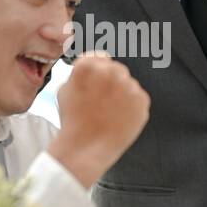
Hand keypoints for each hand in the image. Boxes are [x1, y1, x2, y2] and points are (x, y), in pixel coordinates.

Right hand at [48, 52, 149, 187]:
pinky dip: (130, 107)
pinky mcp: (142, 101)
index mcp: (88, 65)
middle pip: (115, 69)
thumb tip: (92, 63)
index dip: (96, 72)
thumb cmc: (73, 122)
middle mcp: (111, 71)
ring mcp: (129, 86)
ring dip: (120, 94)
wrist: (86, 148)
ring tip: (108, 113)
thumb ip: (80, 72)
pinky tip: (117, 118)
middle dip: (110, 83)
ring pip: (127, 84)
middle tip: (101, 102)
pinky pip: (137, 98)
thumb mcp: (64, 90)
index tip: (96, 83)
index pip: (99, 58)